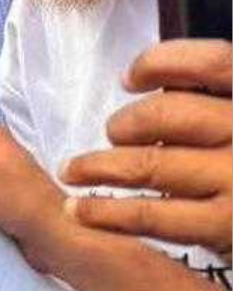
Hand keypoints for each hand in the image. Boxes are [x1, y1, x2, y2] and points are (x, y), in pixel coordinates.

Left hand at [62, 40, 231, 256]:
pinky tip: (80, 211)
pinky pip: (149, 214)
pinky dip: (105, 212)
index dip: (160, 62)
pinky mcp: (225, 228)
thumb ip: (210, 105)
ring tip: (72, 171)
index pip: (212, 62)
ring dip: (96, 167)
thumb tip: (143, 84)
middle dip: (124, 123)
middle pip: (167, 114)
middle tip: (111, 135)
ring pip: (149, 164)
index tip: (130, 79)